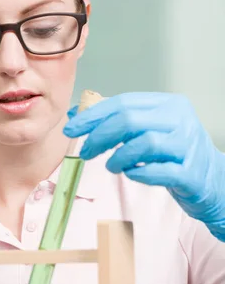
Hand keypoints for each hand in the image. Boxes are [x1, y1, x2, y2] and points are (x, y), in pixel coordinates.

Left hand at [64, 92, 224, 240]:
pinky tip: (131, 174)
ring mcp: (188, 146)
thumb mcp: (150, 130)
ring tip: (111, 166)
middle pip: (130, 120)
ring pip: (145, 143)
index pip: (123, 103)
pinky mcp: (191, 173)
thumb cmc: (174, 155)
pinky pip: (160, 171)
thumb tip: (77, 115)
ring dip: (119, 156)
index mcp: (168, 104)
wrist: (213, 180)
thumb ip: (118, 122)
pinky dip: (139, 173)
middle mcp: (180, 120)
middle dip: (100, 136)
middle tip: (85, 151)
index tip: (71, 128)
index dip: (94, 115)